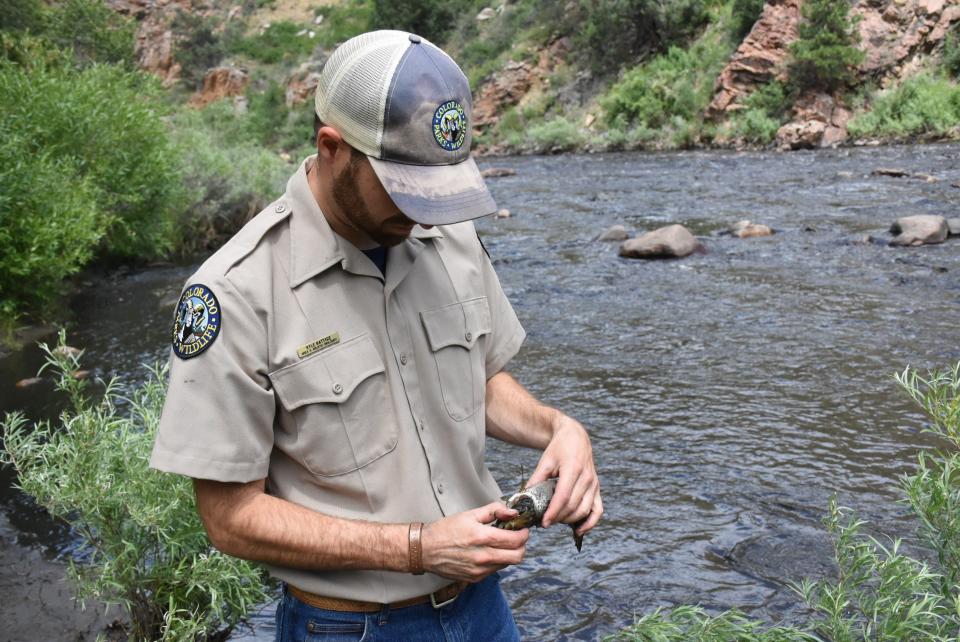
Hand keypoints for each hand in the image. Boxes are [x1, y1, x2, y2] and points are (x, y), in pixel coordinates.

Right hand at [421, 502, 528, 582]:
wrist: (424, 549)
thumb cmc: (445, 530)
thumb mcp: (470, 514)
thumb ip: (494, 511)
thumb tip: (513, 512)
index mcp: (483, 538)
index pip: (516, 540)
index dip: (524, 533)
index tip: (522, 529)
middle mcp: (483, 556)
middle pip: (518, 556)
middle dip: (522, 546)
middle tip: (516, 537)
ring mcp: (479, 569)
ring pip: (508, 564)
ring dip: (509, 553)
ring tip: (500, 543)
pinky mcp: (475, 578)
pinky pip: (494, 570)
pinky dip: (497, 561)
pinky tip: (488, 551)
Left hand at [526, 414, 601, 536]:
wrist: (576, 438)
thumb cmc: (559, 448)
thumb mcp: (545, 461)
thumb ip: (536, 480)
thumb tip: (524, 499)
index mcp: (573, 468)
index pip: (563, 496)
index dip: (553, 512)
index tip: (543, 522)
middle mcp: (587, 478)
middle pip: (573, 506)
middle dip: (558, 518)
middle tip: (545, 522)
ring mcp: (594, 484)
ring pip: (584, 510)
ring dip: (570, 520)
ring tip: (556, 521)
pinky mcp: (597, 489)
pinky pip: (598, 511)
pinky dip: (590, 523)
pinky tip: (578, 530)